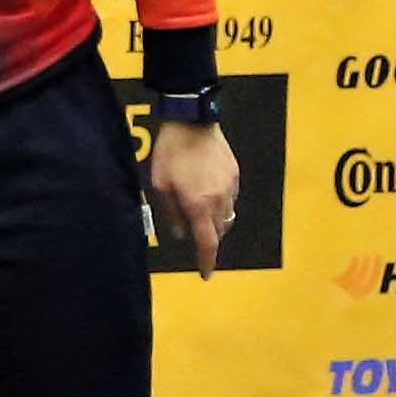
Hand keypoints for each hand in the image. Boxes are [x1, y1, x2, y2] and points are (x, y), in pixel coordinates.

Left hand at [146, 119, 238, 276]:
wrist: (192, 121)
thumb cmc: (171, 153)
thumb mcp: (160, 186)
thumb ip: (171, 214)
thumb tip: (181, 233)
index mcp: (198, 206)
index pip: (207, 244)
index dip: (207, 262)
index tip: (206, 274)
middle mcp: (219, 201)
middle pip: (218, 232)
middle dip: (208, 238)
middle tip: (194, 233)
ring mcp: (230, 187)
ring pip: (227, 216)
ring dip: (215, 221)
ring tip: (200, 211)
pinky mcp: (235, 174)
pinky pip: (231, 198)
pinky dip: (221, 203)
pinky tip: (208, 191)